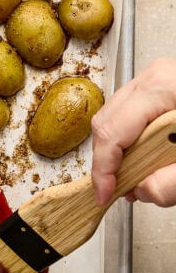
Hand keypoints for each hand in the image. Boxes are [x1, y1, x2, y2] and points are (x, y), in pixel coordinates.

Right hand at [91, 57, 175, 206]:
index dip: (104, 170)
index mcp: (163, 87)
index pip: (112, 133)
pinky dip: (135, 142)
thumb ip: (173, 182)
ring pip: (116, 120)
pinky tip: (151, 158)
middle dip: (112, 162)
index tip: (107, 194)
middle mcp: (155, 78)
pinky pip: (131, 117)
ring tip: (143, 174)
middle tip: (124, 188)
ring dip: (124, 154)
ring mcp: (156, 80)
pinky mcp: (160, 89)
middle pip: (107, 124)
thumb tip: (145, 190)